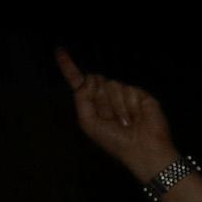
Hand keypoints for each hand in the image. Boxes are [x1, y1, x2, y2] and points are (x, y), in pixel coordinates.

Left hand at [56, 47, 181, 180]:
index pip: (78, 80)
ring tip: (126, 121)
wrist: (142, 150)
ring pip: (112, 84)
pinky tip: (137, 117)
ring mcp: (123, 94)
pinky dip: (130, 105)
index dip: (68, 66)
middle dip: (100, 98)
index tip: (59, 51)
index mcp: (92, 103)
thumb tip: (91, 78)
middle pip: (95, 80)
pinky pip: (128, 89)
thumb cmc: (115, 141)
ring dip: (117, 105)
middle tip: (111, 118)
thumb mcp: (88, 122)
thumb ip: (81, 98)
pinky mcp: (140, 95)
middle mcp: (107, 96)